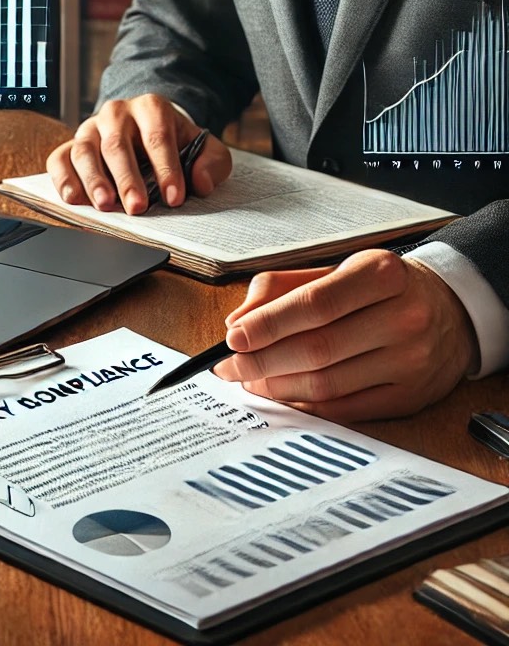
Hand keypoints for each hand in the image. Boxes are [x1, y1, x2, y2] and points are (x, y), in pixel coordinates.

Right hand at [45, 93, 231, 214]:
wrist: (148, 131)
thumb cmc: (176, 144)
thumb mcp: (204, 148)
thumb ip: (212, 163)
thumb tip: (200, 182)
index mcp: (151, 107)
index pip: (158, 136)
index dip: (166, 168)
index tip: (174, 197)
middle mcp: (116, 113)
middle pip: (117, 144)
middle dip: (128, 178)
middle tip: (137, 207)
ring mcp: (90, 129)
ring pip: (84, 150)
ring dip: (93, 179)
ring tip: (105, 205)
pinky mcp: (71, 146)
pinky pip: (59, 159)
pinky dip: (63, 179)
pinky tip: (74, 199)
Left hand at [213, 249, 479, 420]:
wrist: (448, 309)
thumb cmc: (378, 288)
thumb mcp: (335, 270)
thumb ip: (280, 288)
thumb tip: (238, 322)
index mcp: (381, 274)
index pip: (315, 304)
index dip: (268, 324)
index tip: (233, 338)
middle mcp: (403, 317)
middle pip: (317, 348)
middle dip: (263, 361)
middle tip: (230, 366)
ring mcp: (411, 361)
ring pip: (327, 383)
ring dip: (278, 386)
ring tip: (250, 380)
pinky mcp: (410, 396)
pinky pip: (345, 408)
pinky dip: (305, 403)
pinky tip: (282, 394)